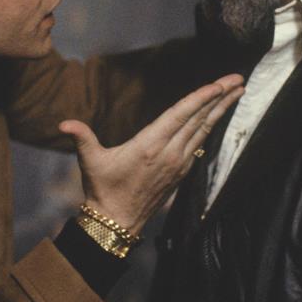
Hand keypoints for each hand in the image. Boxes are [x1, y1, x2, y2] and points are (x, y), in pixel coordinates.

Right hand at [59, 74, 243, 234]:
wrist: (116, 222)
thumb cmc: (102, 189)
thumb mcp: (90, 161)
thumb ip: (81, 137)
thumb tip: (63, 124)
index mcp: (150, 146)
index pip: (181, 115)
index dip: (201, 98)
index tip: (219, 85)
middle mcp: (169, 153)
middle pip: (200, 119)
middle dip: (220, 97)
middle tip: (238, 79)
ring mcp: (178, 164)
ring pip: (204, 131)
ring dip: (221, 110)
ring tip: (237, 92)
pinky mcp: (181, 172)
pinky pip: (200, 144)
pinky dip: (211, 127)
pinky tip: (218, 117)